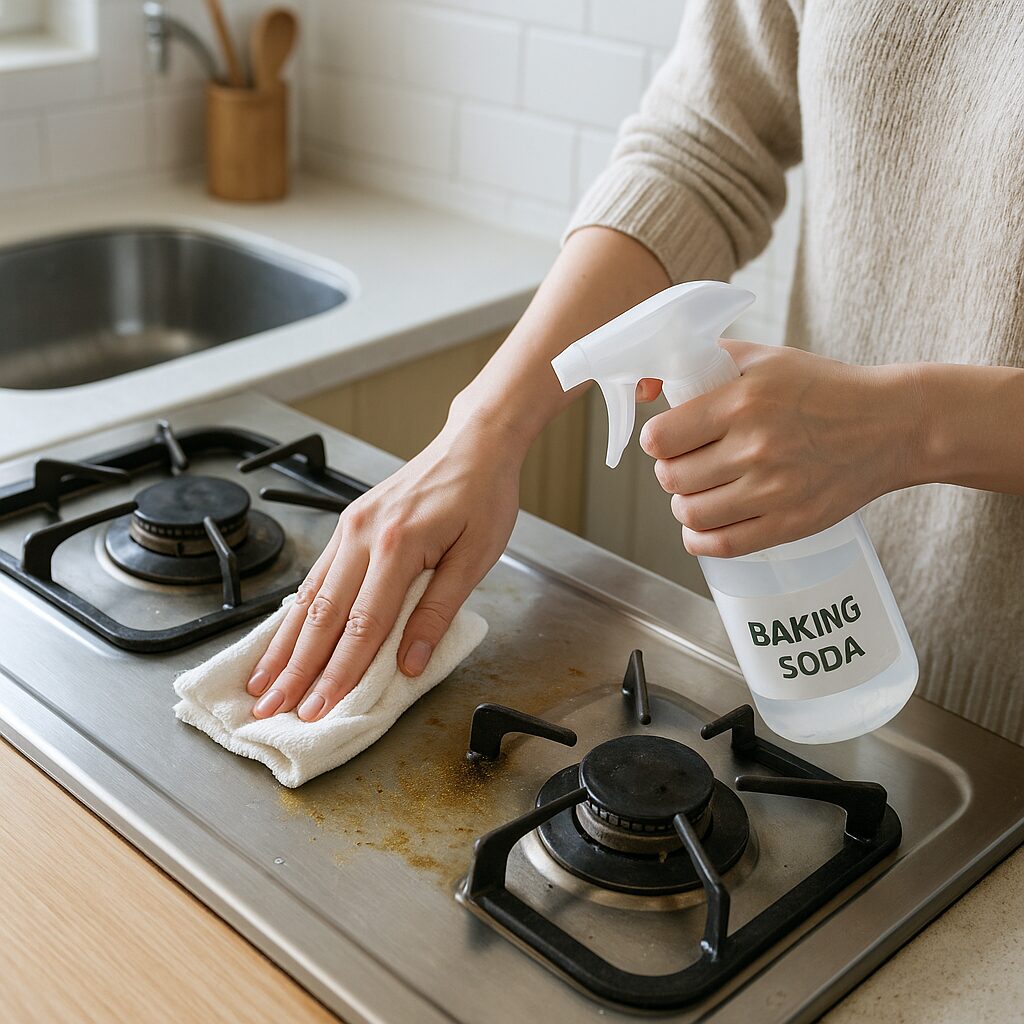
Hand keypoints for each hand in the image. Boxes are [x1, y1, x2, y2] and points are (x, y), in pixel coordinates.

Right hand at [244, 415, 522, 720]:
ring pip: (308, 596)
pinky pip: (315, 575)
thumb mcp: (476, 557)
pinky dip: (295, 611)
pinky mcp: (347, 524)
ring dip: (283, 644)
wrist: (473, 445)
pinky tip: (282, 636)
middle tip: (271, 709)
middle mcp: (363, 535)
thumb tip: (409, 663)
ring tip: (262, 682)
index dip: (337, 673)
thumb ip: (438, 612)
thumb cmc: (482, 496)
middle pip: (322, 616)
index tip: (319, 708)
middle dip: (295, 669)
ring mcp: (349, 527)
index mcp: (398, 545)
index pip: (362, 626)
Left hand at [639, 341, 922, 556]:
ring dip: (684, 505)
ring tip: (698, 492)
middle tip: (687, 463)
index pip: (661, 438)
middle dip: (671, 471)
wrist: (891, 426)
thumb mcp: (763, 359)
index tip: (667, 439)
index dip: (657, 440)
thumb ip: (702, 361)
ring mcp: (774, 491)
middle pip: (672, 478)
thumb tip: (646, 386)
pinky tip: (704, 525)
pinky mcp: (790, 524)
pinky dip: (700, 539)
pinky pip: (722, 545)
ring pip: (691, 513)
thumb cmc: (821, 389)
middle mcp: (756, 447)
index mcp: (743, 401)